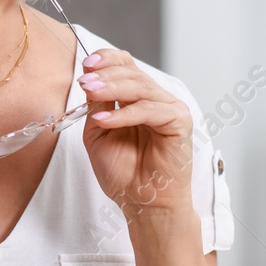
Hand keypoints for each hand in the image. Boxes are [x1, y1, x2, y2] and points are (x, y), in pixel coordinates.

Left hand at [78, 48, 192, 214]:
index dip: (107, 60)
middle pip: (133, 72)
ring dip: (113, 87)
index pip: (126, 66)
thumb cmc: (124, 174)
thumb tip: (90, 79)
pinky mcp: (180, 123)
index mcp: (137, 100)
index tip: (86, 66)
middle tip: (85, 81)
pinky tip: (105, 119)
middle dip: (106, 74)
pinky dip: (126, 113)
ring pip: (142, 86)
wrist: (143, 204)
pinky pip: (152, 110)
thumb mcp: (99, 133)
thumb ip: (97, 106)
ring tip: (90, 92)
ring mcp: (170, 109)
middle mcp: (155, 100)